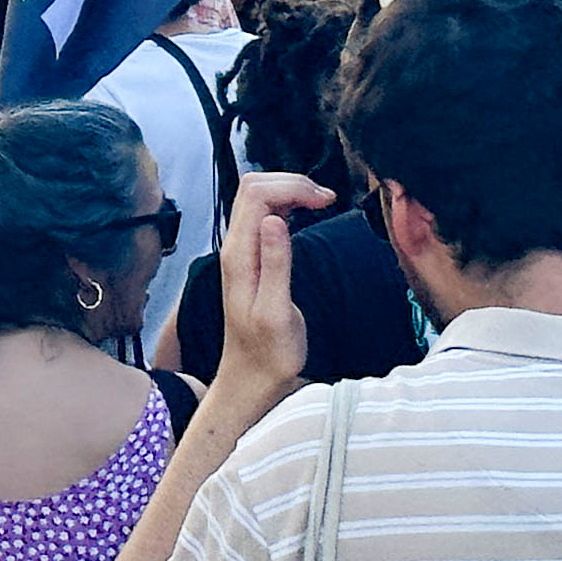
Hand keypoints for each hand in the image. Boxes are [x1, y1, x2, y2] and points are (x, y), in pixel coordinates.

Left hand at [209, 170, 330, 419]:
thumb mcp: (277, 313)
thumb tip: (276, 219)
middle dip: (292, 182)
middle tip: (327, 199)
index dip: (292, 187)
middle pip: (254, 186)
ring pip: (257, 197)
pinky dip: (287, 204)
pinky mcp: (252, 257)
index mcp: (239, 256)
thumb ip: (275, 264)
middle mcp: (235, 248)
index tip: (325, 201)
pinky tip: (307, 214)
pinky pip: (263, 214)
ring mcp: (241, 251)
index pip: (257, 194)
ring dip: (290, 190)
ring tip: (322, 202)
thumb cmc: (269, 354)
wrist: (252, 378)